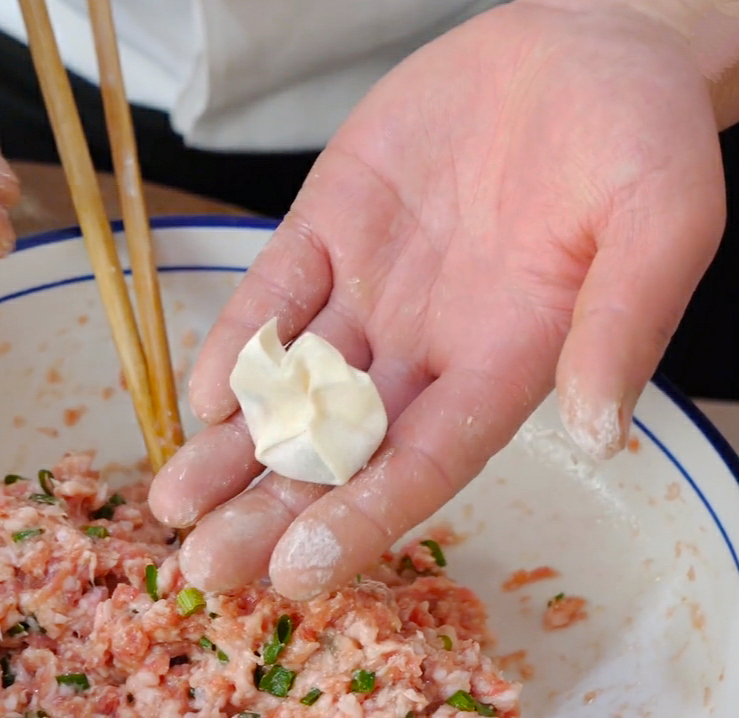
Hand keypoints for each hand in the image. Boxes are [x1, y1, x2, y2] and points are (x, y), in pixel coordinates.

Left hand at [149, 1, 725, 598]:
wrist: (581, 46)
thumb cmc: (640, 130)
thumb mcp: (661, 216)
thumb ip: (624, 321)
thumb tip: (599, 430)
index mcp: (507, 359)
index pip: (428, 461)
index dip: (365, 517)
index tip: (301, 571)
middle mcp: (430, 342)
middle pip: (343, 446)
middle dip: (272, 507)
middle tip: (206, 569)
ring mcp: (374, 287)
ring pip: (294, 384)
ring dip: (234, 446)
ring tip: (174, 502)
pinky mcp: (333, 226)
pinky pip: (277, 294)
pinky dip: (241, 343)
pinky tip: (206, 395)